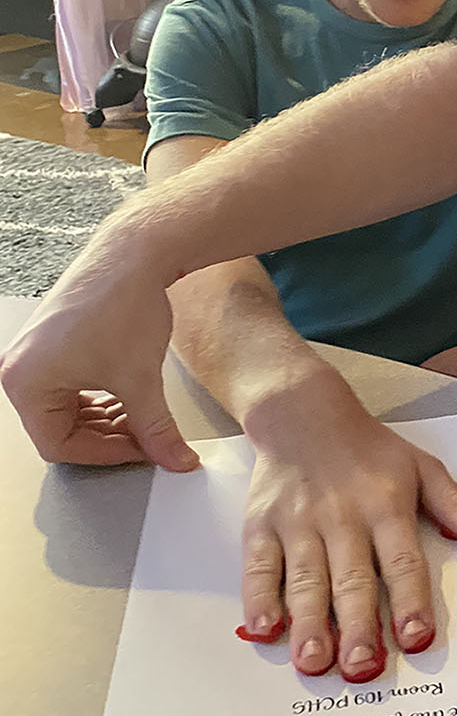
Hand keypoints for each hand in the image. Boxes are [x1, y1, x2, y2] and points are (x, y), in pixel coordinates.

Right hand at [1, 264, 196, 470]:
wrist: (135, 253)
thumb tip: (177, 462)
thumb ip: (157, 429)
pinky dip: (101, 395)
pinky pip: (72, 385)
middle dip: (108, 435)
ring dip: (107, 417)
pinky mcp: (53, 341)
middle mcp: (20, 369)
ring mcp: (35, 354)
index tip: (142, 451)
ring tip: (143, 413)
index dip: (105, 454)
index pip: (59, 445)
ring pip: (69, 408)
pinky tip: (131, 393)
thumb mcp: (142, 380)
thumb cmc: (125, 305)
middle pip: (61, 428)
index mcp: (26, 383)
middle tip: (148, 437)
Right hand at [237, 375, 456, 681]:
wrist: (303, 412)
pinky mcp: (261, 525)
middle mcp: (342, 517)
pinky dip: (259, 598)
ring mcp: (298, 523)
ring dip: (310, 622)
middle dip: (358, 625)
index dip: (411, 600)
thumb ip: (452, 502)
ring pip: (305, 579)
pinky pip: (258, 566)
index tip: (417, 638)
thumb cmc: (369, 449)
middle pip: (352, 578)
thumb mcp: (420, 465)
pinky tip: (264, 628)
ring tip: (314, 662)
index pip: (402, 560)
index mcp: (386, 505)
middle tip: (361, 669)